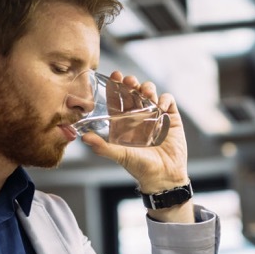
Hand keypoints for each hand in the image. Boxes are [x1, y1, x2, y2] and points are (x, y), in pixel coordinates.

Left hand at [81, 71, 193, 221]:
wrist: (164, 177)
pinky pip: (168, 100)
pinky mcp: (170, 118)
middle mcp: (139, 116)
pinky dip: (164, 98)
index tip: (115, 77)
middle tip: (129, 81)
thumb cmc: (140, 168)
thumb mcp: (120, 155)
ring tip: (147, 94)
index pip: (118, 98)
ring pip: (150, 92)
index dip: (116, 85)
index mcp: (124, 122)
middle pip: (133, 91)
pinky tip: (160, 107)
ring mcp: (155, 115)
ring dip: (148, 88)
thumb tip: (84, 138)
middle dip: (131, 82)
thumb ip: (103, 147)